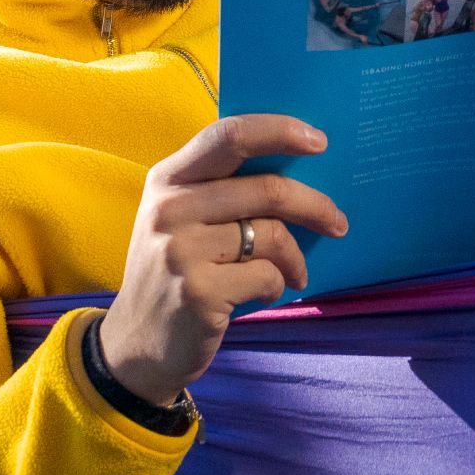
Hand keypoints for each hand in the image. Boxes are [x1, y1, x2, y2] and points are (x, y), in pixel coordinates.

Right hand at [94, 114, 348, 407]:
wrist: (137, 343)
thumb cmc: (175, 272)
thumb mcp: (181, 219)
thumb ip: (220, 189)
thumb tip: (298, 167)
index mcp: (169, 179)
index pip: (228, 135)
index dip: (278, 131)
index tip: (319, 140)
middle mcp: (170, 209)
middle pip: (266, 189)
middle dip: (315, 206)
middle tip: (338, 222)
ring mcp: (181, 251)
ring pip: (272, 235)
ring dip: (296, 257)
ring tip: (296, 271)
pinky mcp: (198, 292)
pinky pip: (266, 276)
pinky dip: (277, 286)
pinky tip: (264, 294)